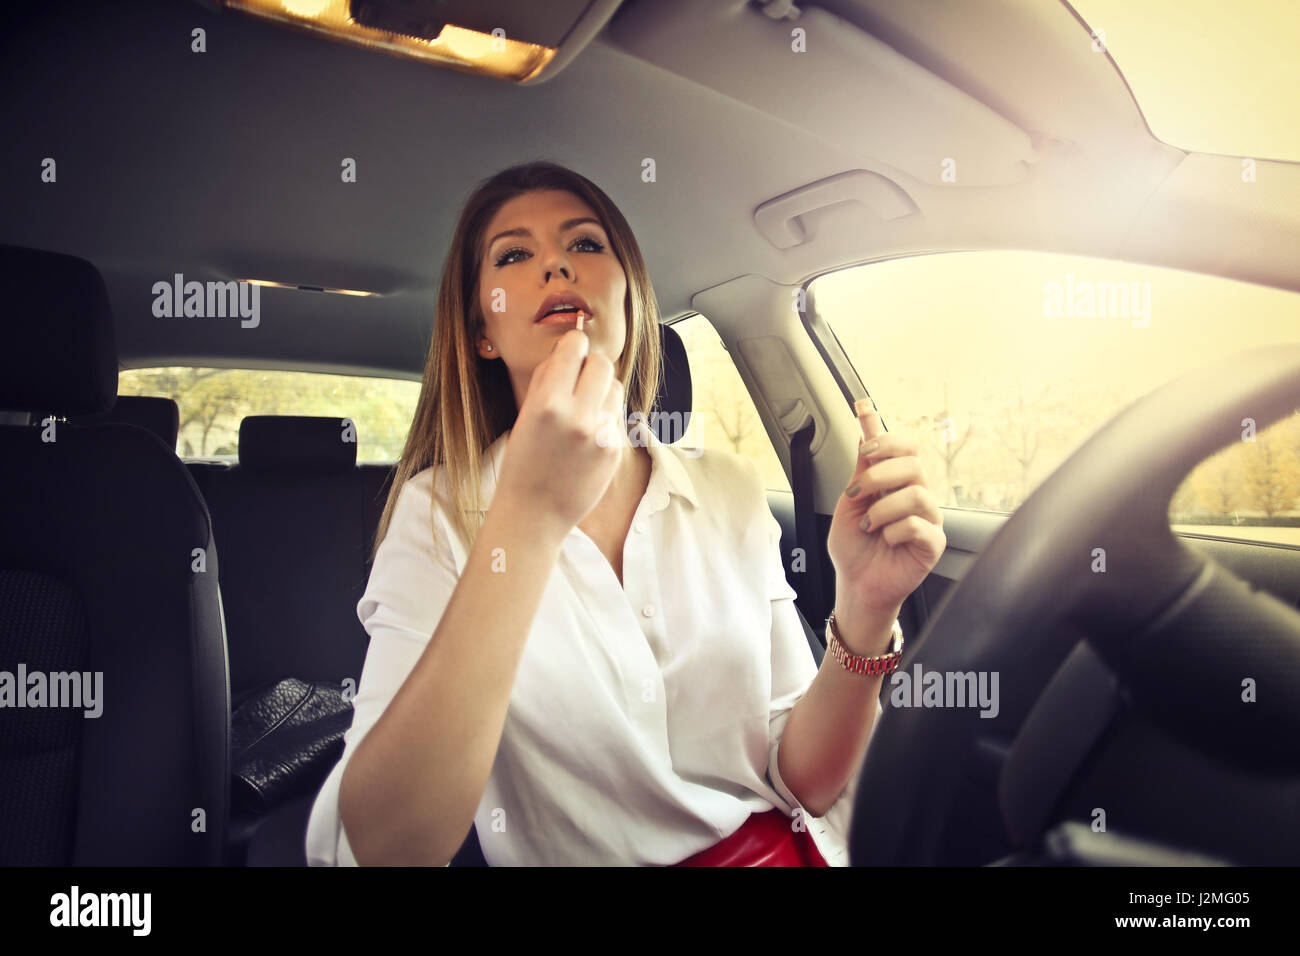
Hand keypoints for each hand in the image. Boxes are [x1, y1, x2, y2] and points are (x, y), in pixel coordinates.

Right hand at [493, 323, 624, 532]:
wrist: (534, 514)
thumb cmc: (523, 463)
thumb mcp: (525, 416)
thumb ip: (548, 380)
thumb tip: (570, 349)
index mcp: (546, 402)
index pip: (575, 347)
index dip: (573, 346)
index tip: (571, 353)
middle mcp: (576, 415)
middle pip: (603, 363)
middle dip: (591, 367)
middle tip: (578, 383)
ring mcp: (600, 434)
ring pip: (615, 387)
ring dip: (601, 392)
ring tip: (582, 412)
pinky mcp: (614, 449)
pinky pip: (616, 415)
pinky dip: (605, 418)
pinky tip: (587, 438)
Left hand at [826, 399, 946, 634]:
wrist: (856, 584)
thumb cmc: (854, 547)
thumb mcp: (850, 505)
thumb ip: (861, 473)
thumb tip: (865, 433)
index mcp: (893, 483)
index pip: (898, 446)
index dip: (882, 426)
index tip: (861, 407)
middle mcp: (914, 495)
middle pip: (912, 462)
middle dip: (879, 472)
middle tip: (856, 493)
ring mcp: (927, 518)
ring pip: (917, 493)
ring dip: (883, 508)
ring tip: (870, 526)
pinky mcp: (934, 542)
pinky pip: (919, 524)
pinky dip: (894, 531)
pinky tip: (886, 540)